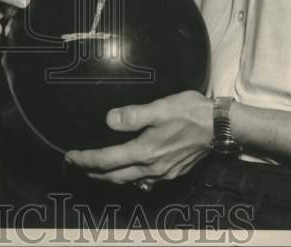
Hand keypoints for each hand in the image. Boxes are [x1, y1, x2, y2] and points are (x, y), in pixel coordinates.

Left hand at [64, 91, 211, 185]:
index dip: (85, 160)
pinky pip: (145, 182)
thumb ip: (133, 115)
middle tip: (76, 165)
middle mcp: (152, 168)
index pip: (106, 161)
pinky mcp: (173, 172)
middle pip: (114, 176)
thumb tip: (109, 120)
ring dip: (109, 177)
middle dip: (92, 172)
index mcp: (144, 152)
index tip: (70, 156)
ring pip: (128, 181)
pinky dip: (130, 179)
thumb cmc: (191, 112)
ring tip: (96, 171)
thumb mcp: (160, 108)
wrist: (220, 126)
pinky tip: (129, 173)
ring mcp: (163, 173)